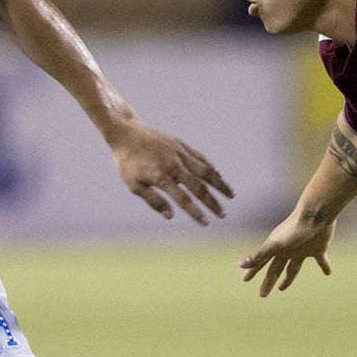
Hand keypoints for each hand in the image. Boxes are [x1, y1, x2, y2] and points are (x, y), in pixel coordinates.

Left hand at [109, 122, 233, 224]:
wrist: (126, 133)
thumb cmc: (127, 162)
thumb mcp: (134, 185)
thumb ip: (153, 200)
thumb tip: (171, 216)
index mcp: (161, 177)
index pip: (183, 199)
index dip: (195, 212)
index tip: (206, 222)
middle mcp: (174, 165)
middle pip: (198, 187)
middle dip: (212, 202)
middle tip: (223, 214)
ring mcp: (179, 154)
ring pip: (204, 171)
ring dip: (219, 184)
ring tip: (230, 195)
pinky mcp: (181, 145)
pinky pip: (200, 158)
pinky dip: (211, 167)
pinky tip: (219, 175)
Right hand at [240, 210, 334, 296]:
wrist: (316, 215)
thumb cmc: (294, 229)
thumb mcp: (274, 245)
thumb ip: (259, 256)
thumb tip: (240, 265)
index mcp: (277, 249)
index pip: (262, 263)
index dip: (253, 271)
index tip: (245, 280)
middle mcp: (288, 250)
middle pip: (276, 269)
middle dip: (268, 281)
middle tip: (262, 294)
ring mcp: (303, 250)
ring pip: (293, 268)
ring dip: (288, 278)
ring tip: (282, 287)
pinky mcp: (318, 248)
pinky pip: (321, 261)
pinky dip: (325, 266)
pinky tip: (328, 273)